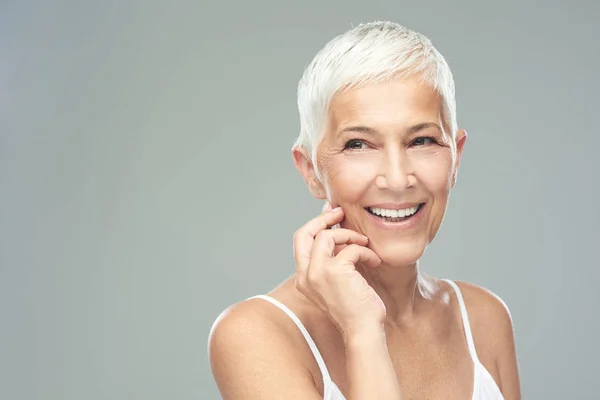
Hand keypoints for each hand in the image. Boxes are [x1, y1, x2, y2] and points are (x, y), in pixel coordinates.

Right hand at [293, 202, 385, 337]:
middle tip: (341, 212)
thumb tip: (335, 230)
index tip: (332, 214)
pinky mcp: (335, 272)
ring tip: (365, 244)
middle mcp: (305, 275)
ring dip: (350, 234)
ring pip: (327, 236)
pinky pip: (351, 248)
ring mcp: (317, 272)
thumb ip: (330, 260)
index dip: (315, 224)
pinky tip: (374, 261)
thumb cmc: (354, 307)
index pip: (300, 241)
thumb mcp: (335, 281)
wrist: (362, 330)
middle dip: (323, 218)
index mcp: (302, 278)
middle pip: (304, 233)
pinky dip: (366, 251)